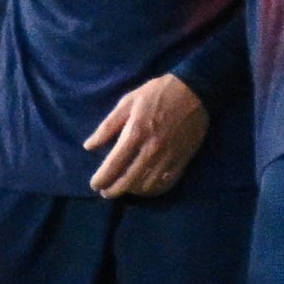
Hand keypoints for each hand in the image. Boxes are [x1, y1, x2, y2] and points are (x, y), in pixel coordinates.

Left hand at [86, 73, 209, 198]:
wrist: (194, 91)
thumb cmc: (156, 94)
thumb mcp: (127, 102)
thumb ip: (107, 126)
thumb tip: (88, 146)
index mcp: (135, 133)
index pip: (113, 165)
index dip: (101, 179)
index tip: (94, 185)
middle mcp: (151, 149)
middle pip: (128, 181)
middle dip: (113, 191)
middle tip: (105, 192)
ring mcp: (169, 156)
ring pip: (147, 186)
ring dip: (133, 191)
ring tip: (125, 188)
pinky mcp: (182, 160)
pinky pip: (166, 183)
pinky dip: (153, 190)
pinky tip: (145, 187)